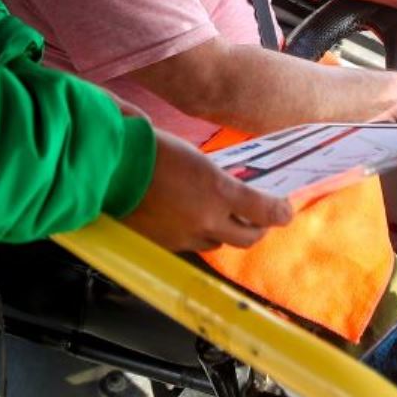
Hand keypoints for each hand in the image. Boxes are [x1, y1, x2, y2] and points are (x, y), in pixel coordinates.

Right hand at [123, 129, 293, 252]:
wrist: (111, 168)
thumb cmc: (150, 151)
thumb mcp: (196, 158)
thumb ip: (219, 180)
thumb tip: (234, 191)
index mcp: (219, 192)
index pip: (266, 212)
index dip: (280, 213)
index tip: (284, 210)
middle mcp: (207, 220)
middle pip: (248, 238)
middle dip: (257, 229)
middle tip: (258, 218)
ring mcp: (186, 236)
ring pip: (218, 243)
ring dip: (224, 232)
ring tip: (219, 216)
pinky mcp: (165, 245)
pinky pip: (190, 244)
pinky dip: (195, 234)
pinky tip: (187, 218)